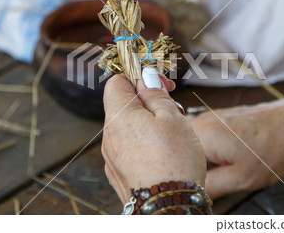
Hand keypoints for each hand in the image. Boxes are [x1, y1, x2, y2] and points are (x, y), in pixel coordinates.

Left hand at [102, 68, 206, 203]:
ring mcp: (111, 158)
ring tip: (171, 134)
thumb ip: (155, 94)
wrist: (169, 207)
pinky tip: (162, 153)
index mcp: (118, 117)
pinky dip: (142, 144)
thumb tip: (144, 77)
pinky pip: (128, 149)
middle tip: (172, 109)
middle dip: (147, 102)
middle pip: (122, 106)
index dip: (138, 76)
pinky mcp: (118, 174)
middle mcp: (108, 137)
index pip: (116, 82)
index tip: (159, 83)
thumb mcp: (172, 118)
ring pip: (127, 128)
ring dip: (147, 123)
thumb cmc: (175, 161)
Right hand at [189, 90, 283, 198]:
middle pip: (183, 148)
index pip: (176, 159)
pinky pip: (208, 134)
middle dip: (192, 166)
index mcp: (201, 134)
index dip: (185, 176)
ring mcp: (214, 115)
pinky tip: (231, 156)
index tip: (197, 188)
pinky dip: (213, 148)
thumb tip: (194, 193)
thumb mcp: (242, 179)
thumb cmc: (277, 148)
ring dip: (202, 158)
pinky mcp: (225, 115)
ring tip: (224, 168)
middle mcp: (203, 119)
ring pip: (195, 142)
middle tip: (212, 180)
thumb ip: (211, 187)